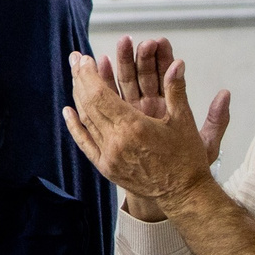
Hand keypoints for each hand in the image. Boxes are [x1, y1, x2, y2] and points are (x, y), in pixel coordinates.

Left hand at [63, 49, 230, 220]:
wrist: (184, 195)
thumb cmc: (186, 159)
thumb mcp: (184, 121)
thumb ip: (177, 89)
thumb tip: (178, 63)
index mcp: (134, 127)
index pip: (100, 94)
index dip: (90, 74)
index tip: (85, 59)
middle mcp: (116, 142)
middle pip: (88, 104)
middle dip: (80, 79)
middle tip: (75, 60)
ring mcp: (108, 156)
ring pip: (85, 121)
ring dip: (77, 96)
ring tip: (75, 77)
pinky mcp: (106, 168)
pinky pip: (84, 143)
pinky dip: (74, 126)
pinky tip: (68, 111)